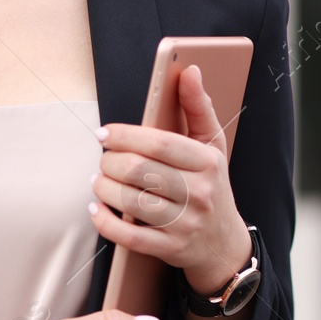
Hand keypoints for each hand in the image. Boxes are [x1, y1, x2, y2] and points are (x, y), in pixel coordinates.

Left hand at [89, 64, 252, 292]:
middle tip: (103, 158)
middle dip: (110, 162)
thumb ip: (198, 107)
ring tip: (99, 180)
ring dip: (104, 188)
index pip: (160, 143)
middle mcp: (199, 193)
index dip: (126, 135)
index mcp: (208, 162)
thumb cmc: (211, 186)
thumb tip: (190, 71)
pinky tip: (97, 208)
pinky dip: (105, 221)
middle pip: (139, 171)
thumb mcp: (213, 146)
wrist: (223, 244)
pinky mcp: (170, 248)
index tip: (104, 133)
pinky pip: (129, 236)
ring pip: (131, 201)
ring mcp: (185, 223)